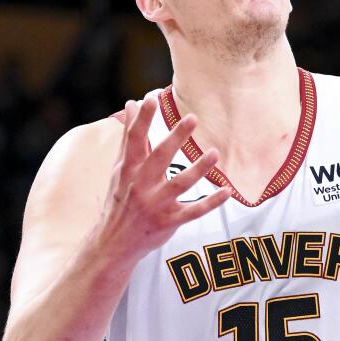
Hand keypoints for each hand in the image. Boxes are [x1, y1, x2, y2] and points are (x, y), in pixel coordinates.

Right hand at [95, 99, 230, 259]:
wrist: (112, 242)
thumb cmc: (120, 198)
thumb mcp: (120, 169)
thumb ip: (128, 137)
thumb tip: (131, 104)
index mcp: (128, 169)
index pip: (134, 140)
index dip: (142, 119)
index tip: (151, 98)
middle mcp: (140, 185)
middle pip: (159, 158)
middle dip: (175, 138)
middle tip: (192, 118)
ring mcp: (155, 204)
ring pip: (179, 184)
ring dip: (198, 169)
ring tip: (215, 153)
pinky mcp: (168, 222)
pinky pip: (193, 211)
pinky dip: (211, 202)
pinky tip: (227, 191)